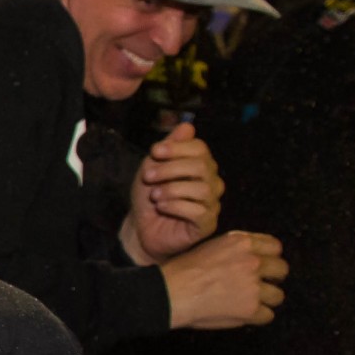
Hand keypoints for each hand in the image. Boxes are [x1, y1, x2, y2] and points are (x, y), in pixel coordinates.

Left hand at [120, 122, 222, 264]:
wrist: (142, 229)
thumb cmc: (150, 196)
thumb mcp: (153, 166)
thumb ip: (169, 146)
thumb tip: (187, 125)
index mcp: (200, 166)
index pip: (200, 148)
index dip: (177, 148)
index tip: (154, 152)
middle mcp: (212, 182)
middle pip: (201, 166)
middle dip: (170, 169)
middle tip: (147, 177)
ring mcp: (212, 204)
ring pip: (202, 188)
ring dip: (172, 189)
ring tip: (154, 195)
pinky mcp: (208, 224)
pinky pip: (199, 211)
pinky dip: (176, 206)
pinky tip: (162, 207)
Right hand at [160, 230, 286, 328]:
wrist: (170, 293)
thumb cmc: (182, 271)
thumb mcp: (211, 247)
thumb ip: (237, 250)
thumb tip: (257, 258)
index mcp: (241, 243)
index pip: (276, 247)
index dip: (270, 257)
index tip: (262, 265)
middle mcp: (252, 262)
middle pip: (282, 270)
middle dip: (272, 278)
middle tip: (257, 285)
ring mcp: (253, 286)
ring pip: (278, 295)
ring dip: (266, 300)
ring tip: (248, 302)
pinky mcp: (250, 309)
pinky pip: (268, 315)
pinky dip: (256, 317)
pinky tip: (242, 313)